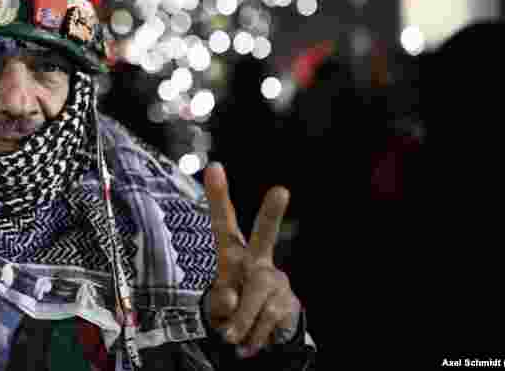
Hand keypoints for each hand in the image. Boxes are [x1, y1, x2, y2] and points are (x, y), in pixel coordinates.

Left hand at [202, 162, 301, 358]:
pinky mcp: (289, 300)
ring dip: (241, 323)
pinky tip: (251, 338)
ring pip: (258, 298)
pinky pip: (267, 320)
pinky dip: (253, 336)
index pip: (223, 223)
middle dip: (272, 215)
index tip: (214, 167)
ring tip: (232, 336)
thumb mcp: (216, 307)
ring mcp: (275, 279)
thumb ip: (219, 301)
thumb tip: (230, 298)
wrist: (258, 334)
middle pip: (264, 236)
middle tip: (282, 191)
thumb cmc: (231, 308)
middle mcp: (256, 260)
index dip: (218, 196)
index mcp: (232, 254)